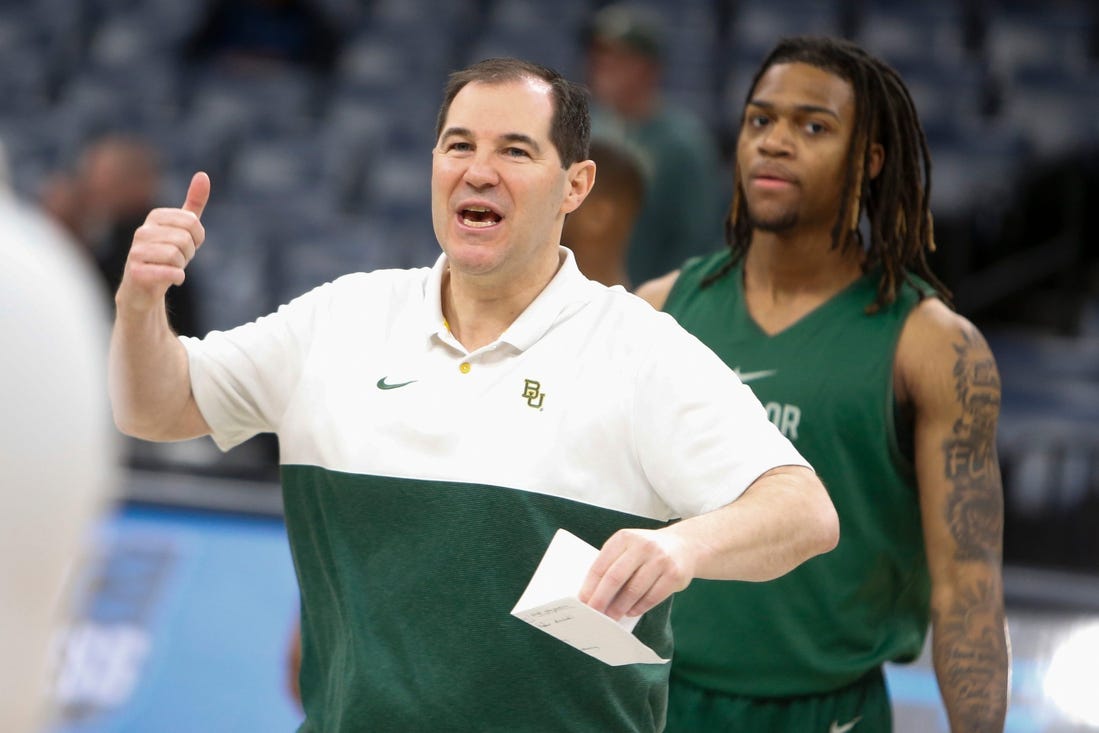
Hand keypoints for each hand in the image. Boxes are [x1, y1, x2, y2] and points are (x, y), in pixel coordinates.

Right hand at [117, 172, 209, 312]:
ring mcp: (136, 251)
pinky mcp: (135, 272)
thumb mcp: (183, 229)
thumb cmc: (165, 256)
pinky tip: (172, 279)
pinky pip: (170, 272)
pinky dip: (177, 277)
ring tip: (169, 268)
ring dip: (181, 267)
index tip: (187, 245)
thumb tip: (203, 175)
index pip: (192, 222)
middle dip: (188, 254)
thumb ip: (193, 204)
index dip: (197, 238)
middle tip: (177, 259)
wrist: (144, 288)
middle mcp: (142, 231)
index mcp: (155, 217)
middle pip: (185, 239)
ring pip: (177, 255)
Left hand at [578, 528, 694, 619]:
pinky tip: (631, 611)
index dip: (590, 586)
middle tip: (594, 613)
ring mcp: (660, 560)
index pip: (601, 564)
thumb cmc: (648, 551)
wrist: (685, 545)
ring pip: (634, 590)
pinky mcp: (674, 575)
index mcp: (625, 538)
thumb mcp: (629, 547)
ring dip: (620, 607)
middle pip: (615, 578)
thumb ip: (613, 564)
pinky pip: (652, 597)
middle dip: (601, 599)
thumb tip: (594, 594)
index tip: (583, 601)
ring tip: (612, 616)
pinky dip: (638, 608)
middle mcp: (643, 546)